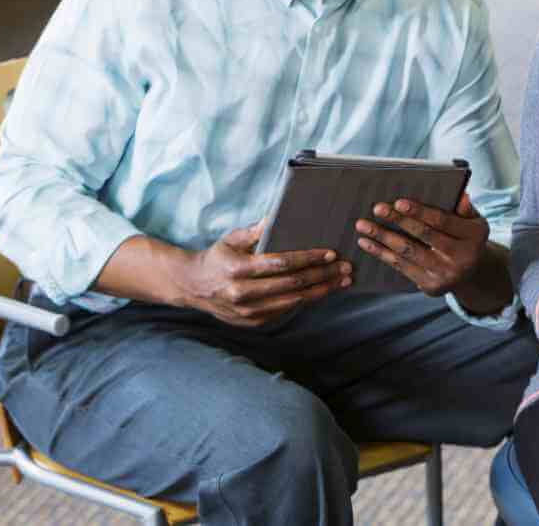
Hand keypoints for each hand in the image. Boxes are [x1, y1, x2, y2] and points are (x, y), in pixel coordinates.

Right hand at [176, 222, 351, 326]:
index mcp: (238, 269)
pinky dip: (305, 301)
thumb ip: (255, 231)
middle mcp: (243, 293)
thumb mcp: (232, 239)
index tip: (330, 253)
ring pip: (292, 302)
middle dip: (322, 276)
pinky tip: (322, 291)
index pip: (280, 264)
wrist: (192, 286)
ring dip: (321, 291)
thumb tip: (276, 216)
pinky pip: (284, 311)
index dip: (307, 259)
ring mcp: (247, 312)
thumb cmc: (217, 257)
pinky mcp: (252, 322)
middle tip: (345, 268)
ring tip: (342, 281)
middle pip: (292, 285)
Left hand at [355, 195, 488, 295]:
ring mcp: (446, 274)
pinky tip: (367, 243)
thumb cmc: (467, 238)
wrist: (472, 274)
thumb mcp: (474, 221)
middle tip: (378, 208)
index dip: (420, 212)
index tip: (398, 202)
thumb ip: (465, 208)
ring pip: (409, 252)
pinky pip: (402, 267)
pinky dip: (382, 254)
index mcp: (474, 236)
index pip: (443, 221)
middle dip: (398, 220)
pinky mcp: (431, 287)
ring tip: (363, 226)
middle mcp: (462, 257)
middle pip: (424, 235)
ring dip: (383, 237)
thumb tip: (459, 194)